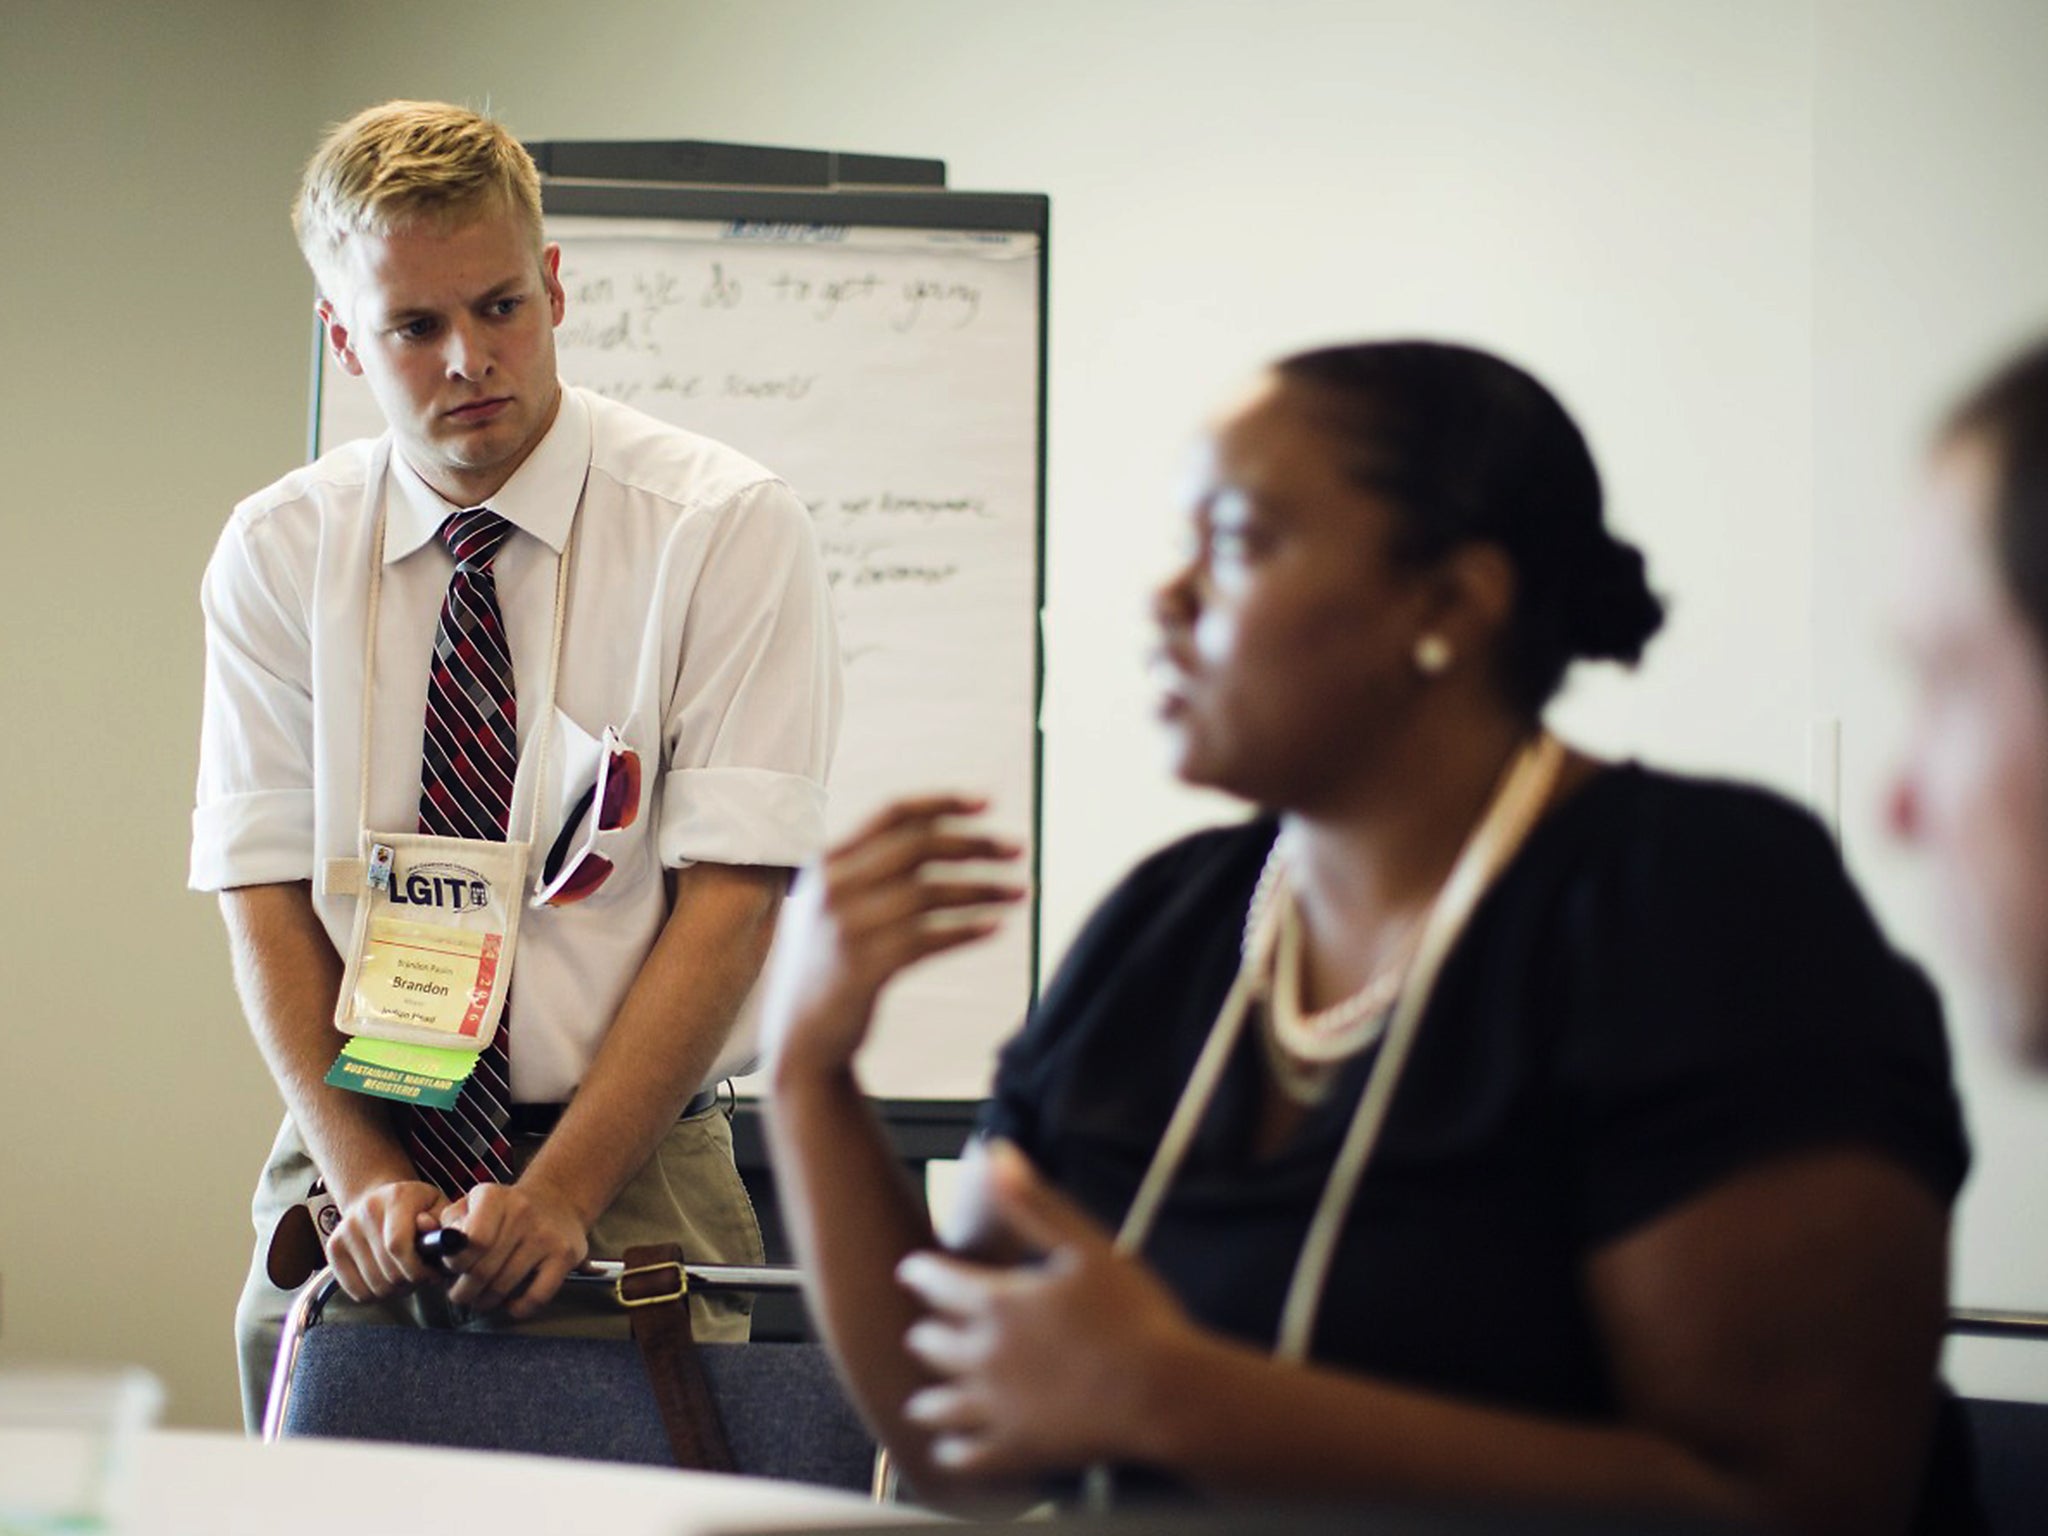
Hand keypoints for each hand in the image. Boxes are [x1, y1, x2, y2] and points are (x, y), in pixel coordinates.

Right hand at [324, 1180, 443, 1302]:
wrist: (377, 1199)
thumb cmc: (415, 1207)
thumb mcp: (438, 1206)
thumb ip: (442, 1221)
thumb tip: (432, 1231)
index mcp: (396, 1198)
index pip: (397, 1245)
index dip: (418, 1269)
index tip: (432, 1274)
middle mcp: (365, 1213)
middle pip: (388, 1271)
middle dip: (412, 1281)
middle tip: (422, 1275)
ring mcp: (345, 1232)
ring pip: (375, 1286)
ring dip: (396, 1290)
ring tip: (406, 1275)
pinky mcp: (333, 1250)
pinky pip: (357, 1292)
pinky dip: (377, 1294)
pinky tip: (387, 1279)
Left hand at [437, 1179, 589, 1317]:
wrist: (557, 1200)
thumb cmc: (504, 1210)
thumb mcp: (473, 1204)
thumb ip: (446, 1222)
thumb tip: (422, 1230)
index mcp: (493, 1196)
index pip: (470, 1242)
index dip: (455, 1264)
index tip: (452, 1269)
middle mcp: (521, 1212)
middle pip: (483, 1270)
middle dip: (465, 1291)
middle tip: (461, 1294)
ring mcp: (546, 1235)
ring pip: (505, 1287)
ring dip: (486, 1302)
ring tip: (481, 1299)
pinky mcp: (565, 1255)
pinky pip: (536, 1297)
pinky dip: (518, 1308)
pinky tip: (510, 1304)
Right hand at [760, 795, 1023, 1082]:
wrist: (802, 1034)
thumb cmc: (832, 962)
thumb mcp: (833, 904)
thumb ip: (869, 869)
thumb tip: (943, 835)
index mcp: (828, 862)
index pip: (893, 814)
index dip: (943, 802)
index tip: (989, 801)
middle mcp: (833, 888)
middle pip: (917, 847)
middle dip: (974, 843)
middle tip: (1017, 849)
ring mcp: (846, 927)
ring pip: (928, 893)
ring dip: (982, 889)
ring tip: (1020, 891)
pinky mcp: (863, 968)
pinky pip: (927, 939)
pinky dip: (966, 930)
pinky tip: (996, 926)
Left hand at [896, 1141, 1198, 1478]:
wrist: (1165, 1393)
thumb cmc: (1135, 1317)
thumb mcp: (1085, 1246)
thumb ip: (1032, 1202)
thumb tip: (996, 1152)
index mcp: (998, 1302)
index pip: (936, 1283)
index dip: (921, 1273)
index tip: (912, 1270)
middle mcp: (985, 1355)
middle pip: (931, 1344)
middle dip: (926, 1333)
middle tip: (924, 1331)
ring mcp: (997, 1408)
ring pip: (938, 1404)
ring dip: (928, 1397)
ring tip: (923, 1399)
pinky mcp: (1016, 1449)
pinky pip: (966, 1456)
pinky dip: (952, 1453)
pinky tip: (950, 1452)